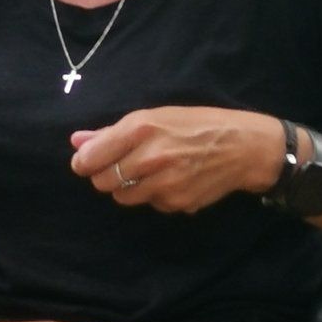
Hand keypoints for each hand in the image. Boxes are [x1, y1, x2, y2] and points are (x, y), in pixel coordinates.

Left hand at [70, 108, 280, 212]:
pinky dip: (154, 196)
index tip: (88, 163)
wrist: (244, 147)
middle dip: (106, 176)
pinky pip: (150, 204)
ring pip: (123, 197)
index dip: (84, 163)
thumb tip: (77, 141)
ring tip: (150, 172)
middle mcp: (151, 157)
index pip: (92, 158)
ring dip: (129, 188)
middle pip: (103, 182)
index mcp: (142, 128)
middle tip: (123, 166)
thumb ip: (112, 132)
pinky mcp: (177, 204)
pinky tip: (172, 180)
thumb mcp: (156, 116)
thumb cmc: (197, 125)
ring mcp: (164, 184)